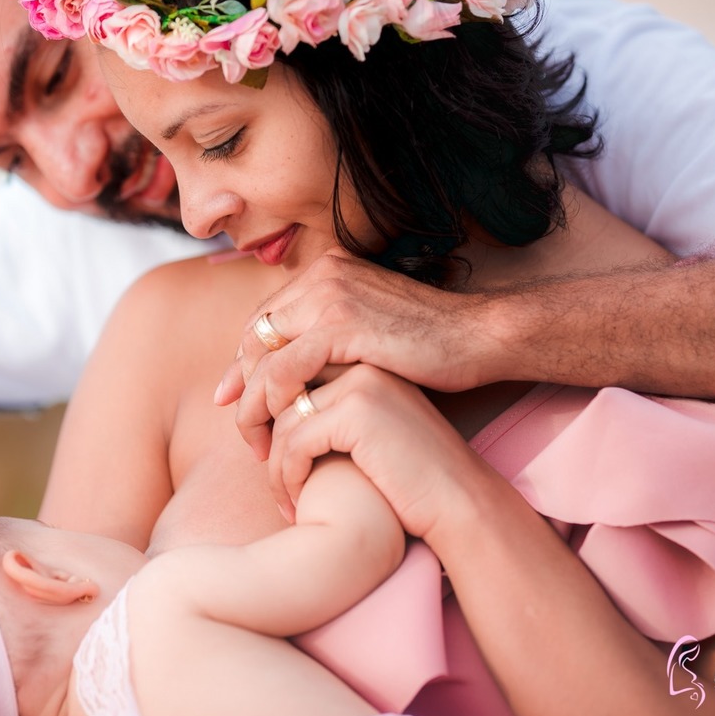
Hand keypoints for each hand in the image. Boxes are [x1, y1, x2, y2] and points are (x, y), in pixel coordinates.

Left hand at [217, 250, 499, 458]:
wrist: (479, 338)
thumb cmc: (433, 346)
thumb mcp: (371, 331)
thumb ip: (333, 337)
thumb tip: (296, 367)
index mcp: (328, 271)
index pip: (267, 318)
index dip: (246, 363)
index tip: (235, 401)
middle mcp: (323, 275)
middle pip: (256, 334)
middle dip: (241, 385)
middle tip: (242, 428)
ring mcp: (330, 297)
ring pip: (262, 356)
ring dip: (252, 404)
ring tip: (258, 444)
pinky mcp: (341, 327)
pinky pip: (284, 370)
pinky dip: (274, 405)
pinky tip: (283, 434)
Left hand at [267, 364, 483, 539]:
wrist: (461, 499)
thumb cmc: (411, 474)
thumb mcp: (367, 430)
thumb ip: (327, 409)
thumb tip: (265, 411)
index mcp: (363, 359)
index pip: (291, 373)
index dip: (264, 408)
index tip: (261, 447)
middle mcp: (360, 361)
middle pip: (280, 392)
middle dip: (260, 432)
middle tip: (264, 472)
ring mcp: (361, 383)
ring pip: (282, 420)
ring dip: (276, 467)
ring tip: (284, 500)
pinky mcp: (358, 412)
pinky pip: (297, 442)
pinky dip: (289, 477)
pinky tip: (298, 503)